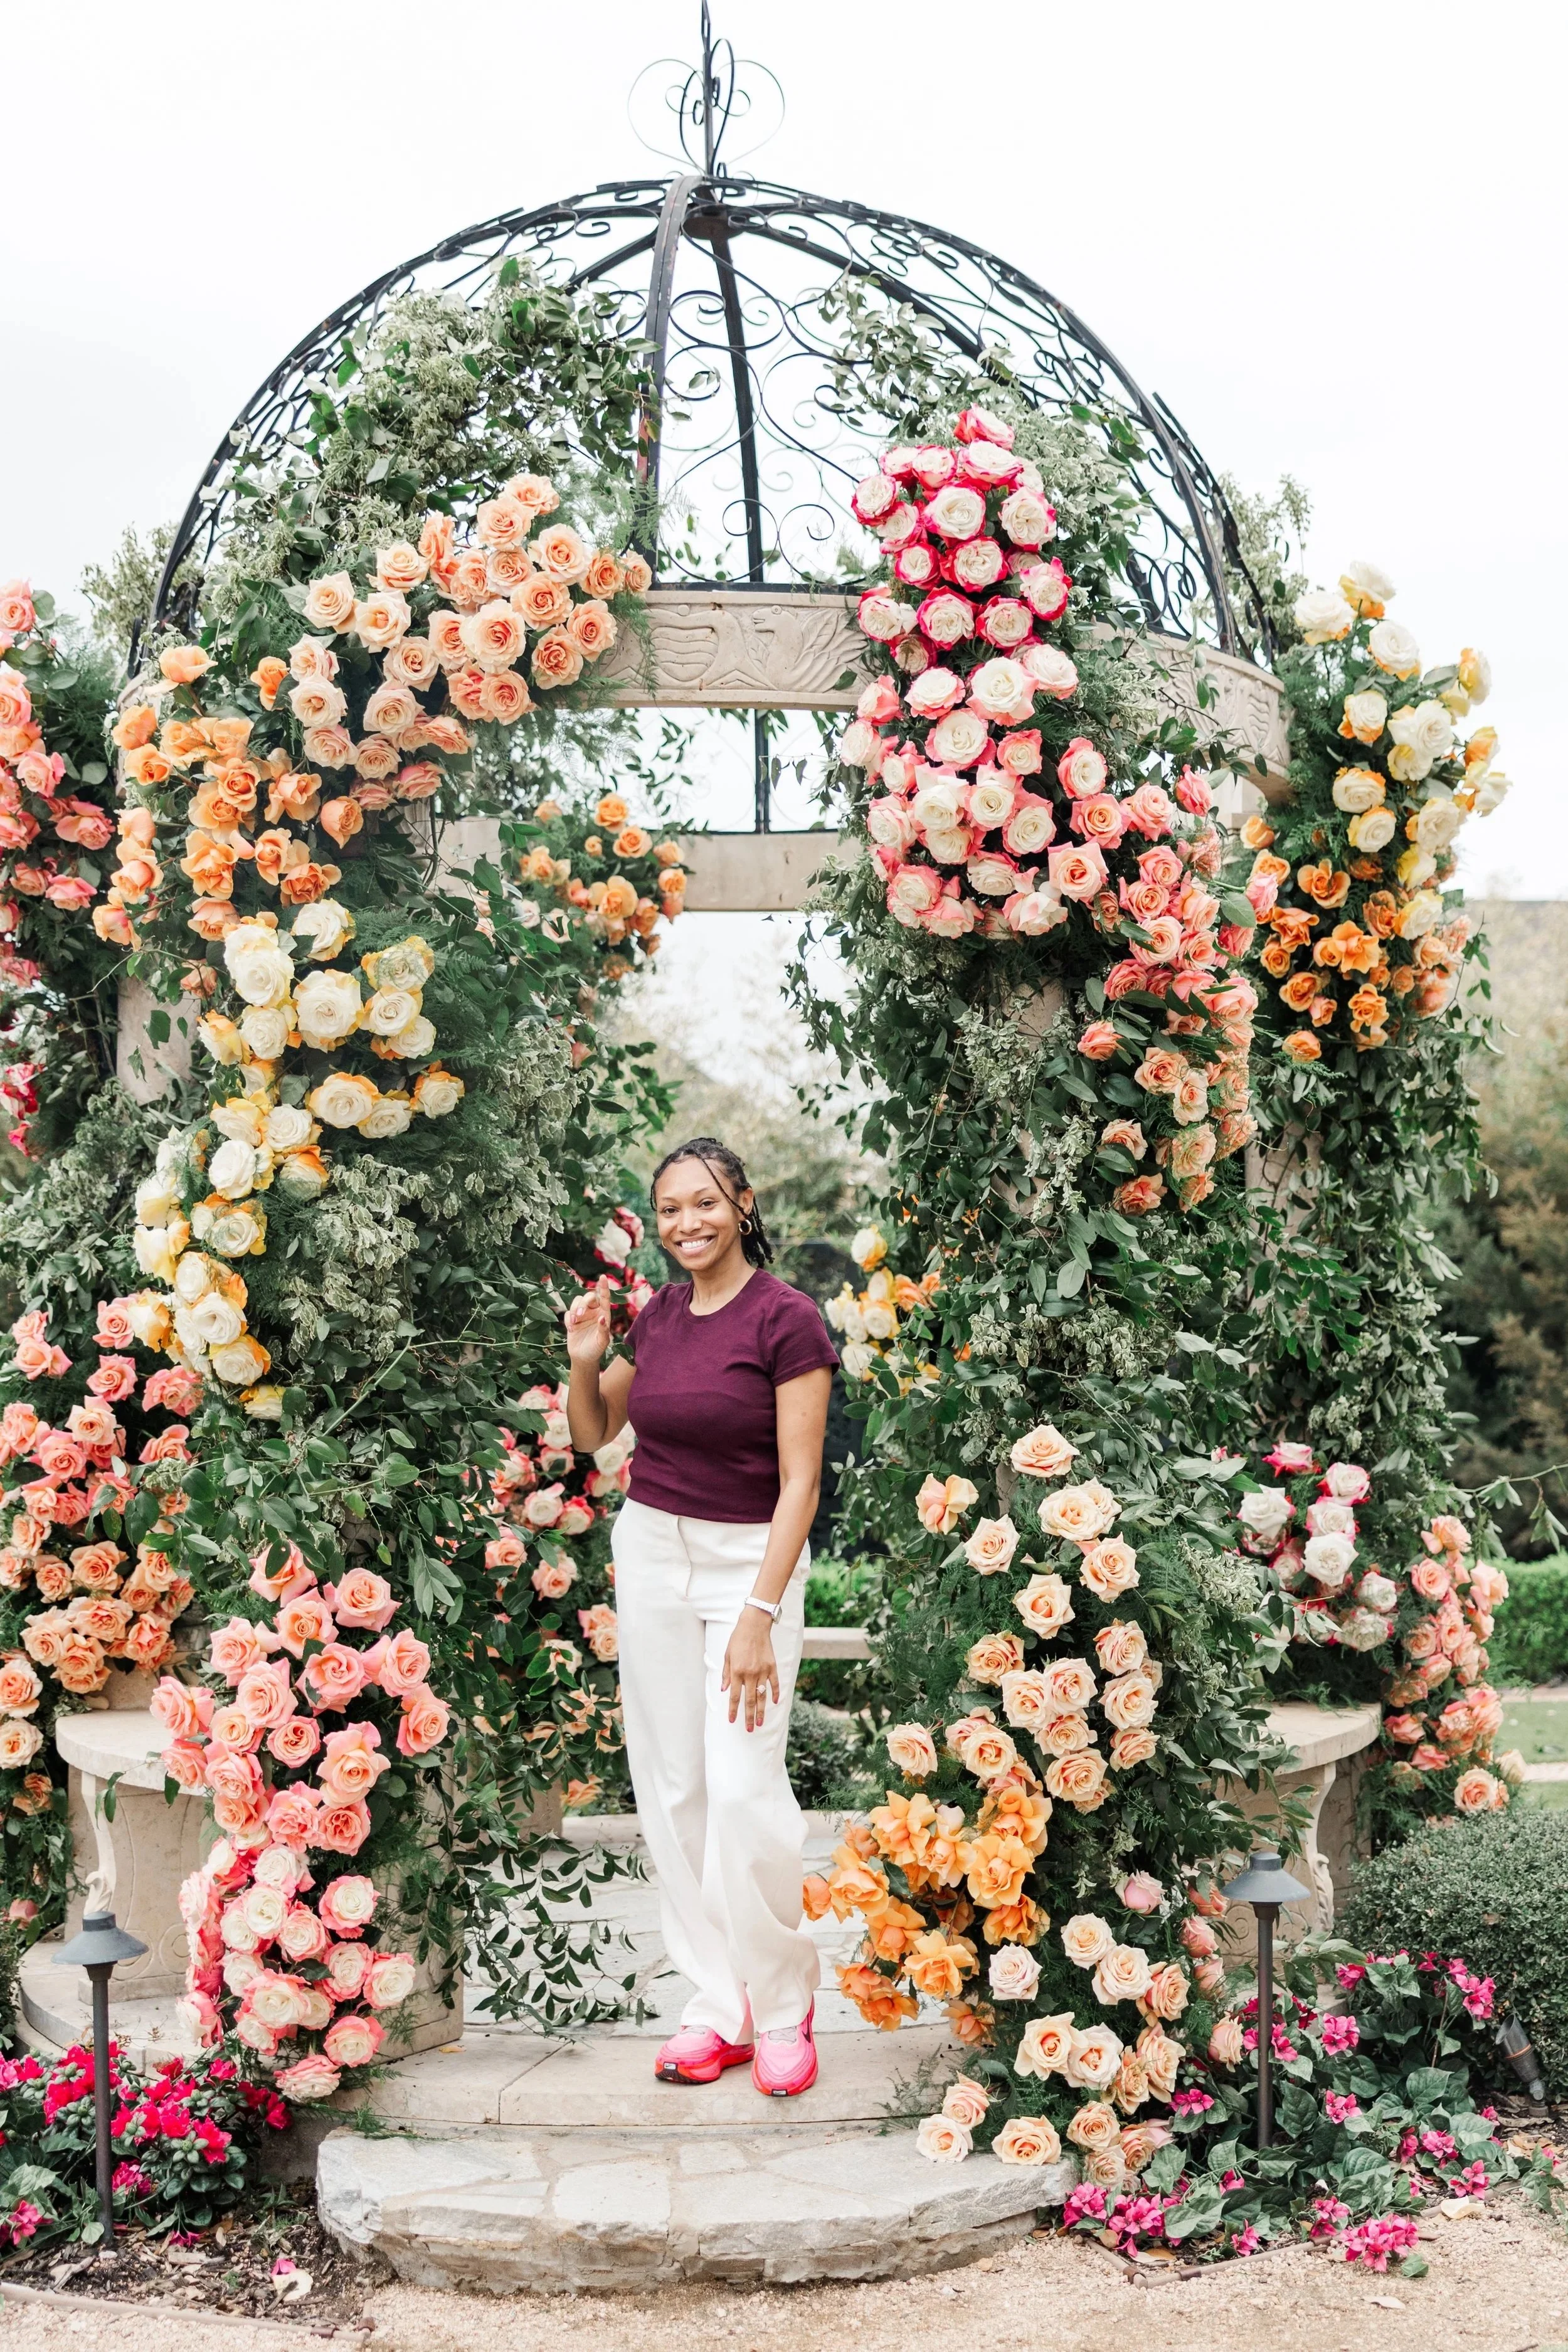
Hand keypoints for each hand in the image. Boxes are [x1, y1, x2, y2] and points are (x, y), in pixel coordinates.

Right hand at [563, 1276, 612, 1366]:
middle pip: (588, 1297)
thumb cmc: (596, 1350)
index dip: (604, 1287)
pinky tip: (571, 1329)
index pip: (605, 1298)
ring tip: (575, 1322)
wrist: (583, 1358)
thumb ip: (603, 1330)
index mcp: (604, 1314)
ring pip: (576, 1301)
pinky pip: (567, 1312)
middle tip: (580, 1316)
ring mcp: (582, 1315)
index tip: (602, 1277)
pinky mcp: (572, 1320)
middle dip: (583, 1304)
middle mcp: (594, 1312)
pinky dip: (568, 1319)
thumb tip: (602, 1318)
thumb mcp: (602, 1341)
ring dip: (574, 1309)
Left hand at [722, 1608, 780, 1732]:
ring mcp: (762, 1671)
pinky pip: (774, 1684)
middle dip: (749, 1717)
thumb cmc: (738, 1639)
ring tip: (761, 1723)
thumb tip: (724, 1690)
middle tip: (750, 1729)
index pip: (735, 1697)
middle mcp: (750, 1674)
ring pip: (762, 1696)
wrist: (754, 1625)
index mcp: (737, 1672)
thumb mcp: (727, 1656)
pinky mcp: (772, 1667)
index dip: (733, 1710)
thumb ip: (726, 1674)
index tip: (732, 1721)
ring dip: (761, 1711)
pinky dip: (775, 1693)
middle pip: (749, 1701)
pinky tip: (774, 1702)